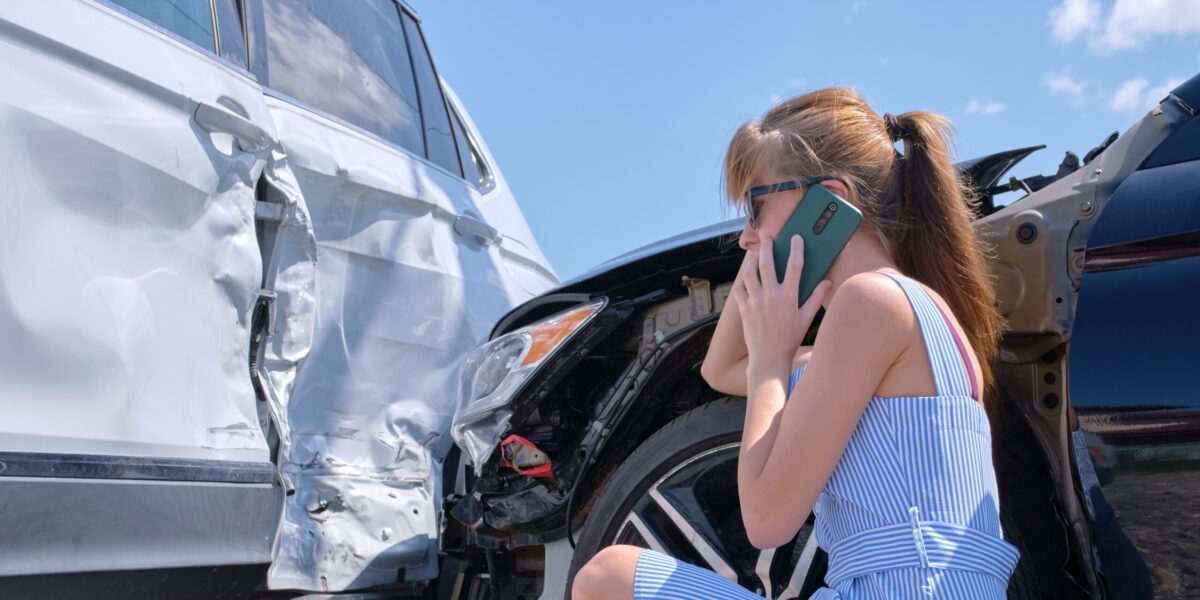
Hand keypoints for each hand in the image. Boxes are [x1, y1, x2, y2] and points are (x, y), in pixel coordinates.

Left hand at [731, 235, 831, 372]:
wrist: (769, 358)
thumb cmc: (790, 339)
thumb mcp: (806, 318)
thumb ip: (816, 298)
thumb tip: (828, 282)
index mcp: (789, 297)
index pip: (795, 266)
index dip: (796, 249)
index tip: (796, 238)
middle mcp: (770, 296)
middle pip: (767, 264)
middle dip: (767, 247)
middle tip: (768, 237)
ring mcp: (755, 302)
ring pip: (749, 273)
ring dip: (752, 262)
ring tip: (756, 256)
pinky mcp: (744, 308)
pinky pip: (740, 289)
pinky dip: (742, 281)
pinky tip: (746, 277)